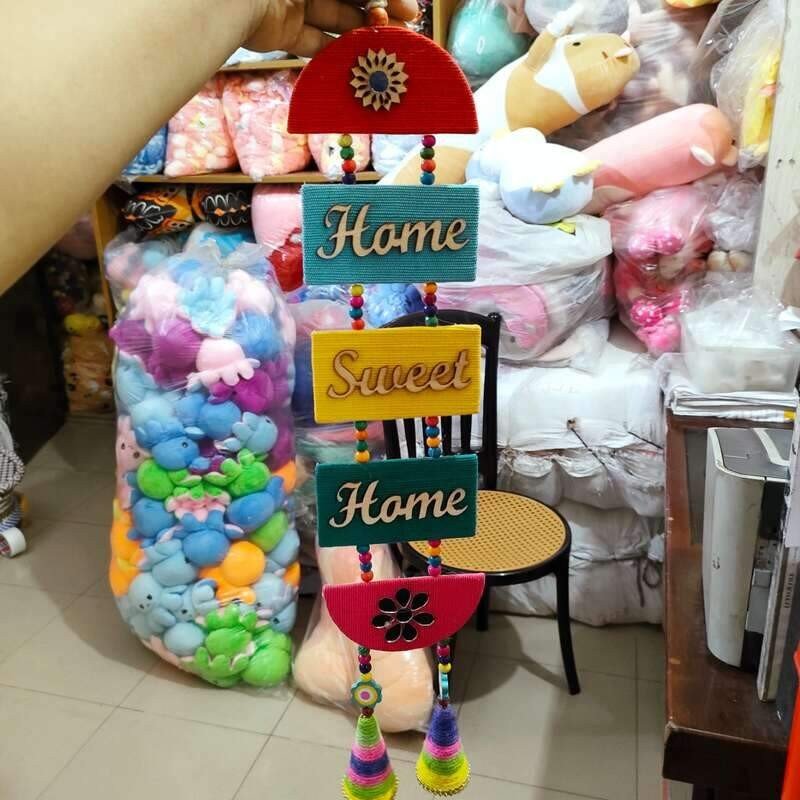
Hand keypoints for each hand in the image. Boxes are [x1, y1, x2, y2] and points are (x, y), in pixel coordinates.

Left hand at [246, 0, 420, 56]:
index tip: (410, 8)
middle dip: (381, 13)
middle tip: (405, 28)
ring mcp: (295, 4)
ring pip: (338, 21)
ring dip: (365, 34)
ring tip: (388, 47)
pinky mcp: (284, 32)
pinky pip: (316, 43)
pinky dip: (338, 52)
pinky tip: (362, 59)